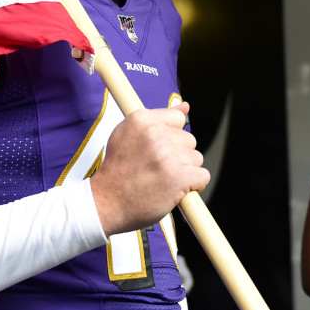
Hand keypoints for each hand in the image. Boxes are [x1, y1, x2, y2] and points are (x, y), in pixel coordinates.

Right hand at [90, 102, 208, 235]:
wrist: (107, 202)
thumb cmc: (118, 171)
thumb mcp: (127, 134)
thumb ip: (158, 119)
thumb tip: (185, 106)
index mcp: (141, 120)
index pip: (178, 119)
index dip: (171, 136)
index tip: (160, 149)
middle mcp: (155, 134)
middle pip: (189, 139)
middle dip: (178, 155)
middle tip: (157, 167)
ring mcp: (167, 156)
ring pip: (196, 158)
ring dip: (185, 171)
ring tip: (163, 179)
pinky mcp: (178, 178)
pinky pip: (203, 176)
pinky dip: (194, 185)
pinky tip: (176, 189)